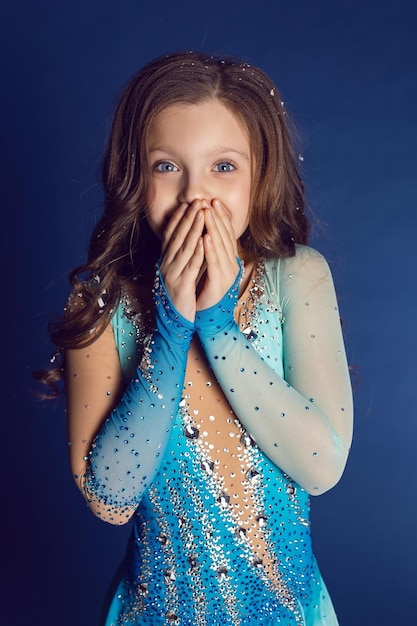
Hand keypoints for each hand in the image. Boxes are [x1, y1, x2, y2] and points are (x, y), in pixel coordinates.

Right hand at [159, 200, 204, 320]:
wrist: (174, 320)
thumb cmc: (181, 294)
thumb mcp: (180, 271)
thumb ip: (185, 255)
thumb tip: (195, 237)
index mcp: (165, 260)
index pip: (170, 234)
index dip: (178, 218)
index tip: (188, 203)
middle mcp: (166, 264)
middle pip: (177, 236)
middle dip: (189, 217)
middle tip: (198, 201)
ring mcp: (172, 274)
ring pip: (185, 247)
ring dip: (194, 229)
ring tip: (203, 213)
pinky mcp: (181, 285)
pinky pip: (192, 266)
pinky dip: (199, 252)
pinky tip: (206, 240)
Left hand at [196, 199, 239, 310]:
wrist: (210, 317)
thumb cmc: (208, 292)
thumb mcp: (212, 268)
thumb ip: (213, 252)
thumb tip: (210, 232)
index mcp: (230, 260)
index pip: (227, 234)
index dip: (222, 218)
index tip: (214, 202)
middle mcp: (232, 265)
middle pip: (225, 237)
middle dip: (217, 218)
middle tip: (211, 201)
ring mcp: (227, 274)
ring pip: (221, 247)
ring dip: (214, 228)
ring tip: (207, 213)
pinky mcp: (219, 283)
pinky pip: (214, 263)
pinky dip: (210, 249)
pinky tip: (205, 237)